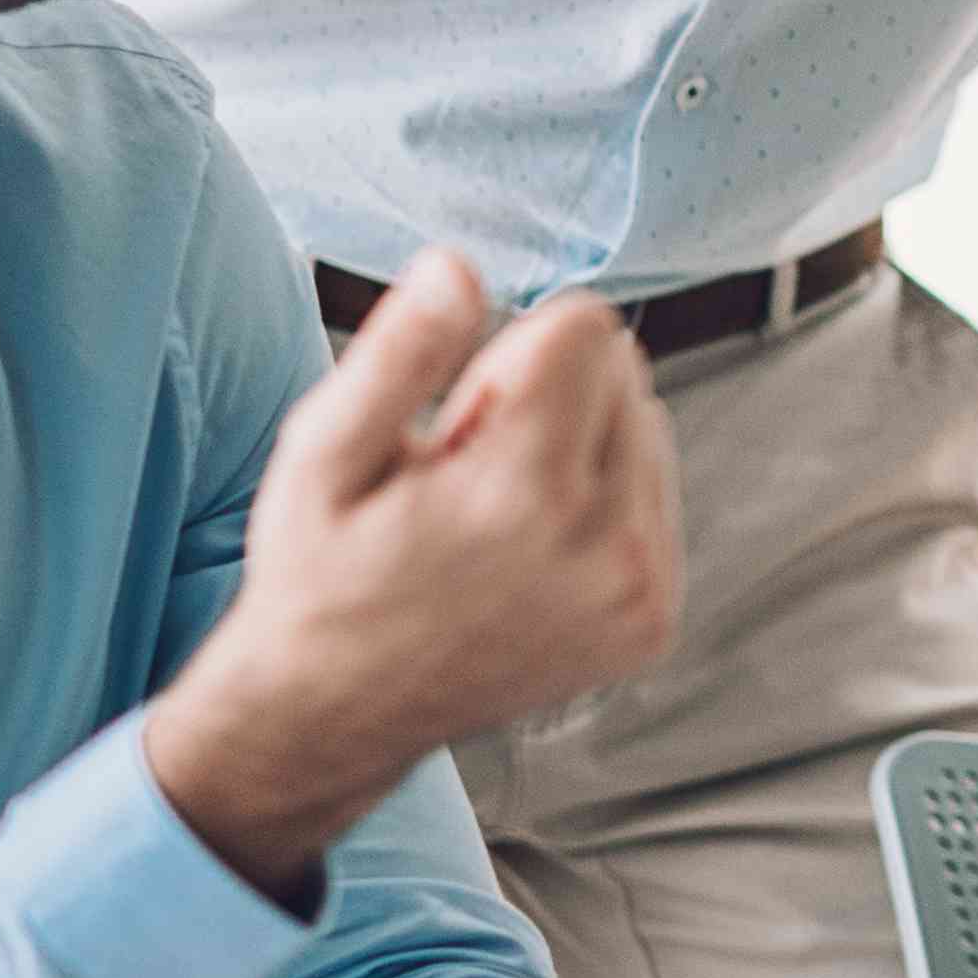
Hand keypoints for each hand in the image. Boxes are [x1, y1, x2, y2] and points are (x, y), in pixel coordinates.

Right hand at [148, 255, 679, 889]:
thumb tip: (458, 266)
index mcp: (521, 492)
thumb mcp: (323, 453)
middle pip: (625, 371)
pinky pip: (656, 498)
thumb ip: (398, 353)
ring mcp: (637, 592)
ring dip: (581, 443)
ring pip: (647, 428)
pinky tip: (530, 545)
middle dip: (548, 392)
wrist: (335, 711)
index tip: (456, 415)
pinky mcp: (651, 620)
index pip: (588, 327)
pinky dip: (604, 501)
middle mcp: (603, 546)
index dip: (510, 351)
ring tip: (493, 514)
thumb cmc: (321, 573)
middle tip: (466, 469)